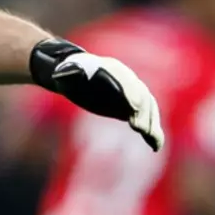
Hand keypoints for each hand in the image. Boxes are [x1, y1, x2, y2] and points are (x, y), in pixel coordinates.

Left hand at [32, 39, 164, 150]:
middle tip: (141, 129)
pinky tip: (155, 145)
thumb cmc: (70, 73)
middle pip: (141, 96)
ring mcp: (133, 93)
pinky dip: (152, 131)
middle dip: (143, 112)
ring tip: (152, 139)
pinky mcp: (132, 108)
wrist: (78, 74)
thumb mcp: (67, 72)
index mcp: (112, 69)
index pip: (125, 82)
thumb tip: (58, 76)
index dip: (130, 94)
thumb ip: (67, 73)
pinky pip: (146, 119)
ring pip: (148, 108)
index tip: (134, 107)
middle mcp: (128, 80)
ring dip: (151, 123)